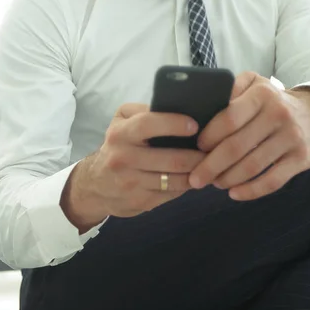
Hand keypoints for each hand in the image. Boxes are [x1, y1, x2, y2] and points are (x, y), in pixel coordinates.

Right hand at [61, 104, 205, 232]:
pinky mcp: (141, 202)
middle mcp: (123, 159)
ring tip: (209, 164)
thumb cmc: (117, 146)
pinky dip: (187, 185)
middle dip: (198, 156)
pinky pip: (172, 193)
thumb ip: (144, 111)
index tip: (195, 125)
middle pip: (171, 159)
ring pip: (176, 180)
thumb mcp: (121, 121)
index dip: (174, 124)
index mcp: (120, 134)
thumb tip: (177, 108)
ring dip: (197, 172)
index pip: (148, 124)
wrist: (95, 185)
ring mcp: (131, 184)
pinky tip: (194, 177)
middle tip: (214, 150)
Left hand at [188, 72, 309, 200]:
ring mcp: (291, 138)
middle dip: (210, 166)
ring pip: (251, 166)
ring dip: (227, 179)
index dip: (209, 137)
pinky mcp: (301, 159)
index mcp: (262, 95)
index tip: (197, 148)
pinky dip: (250, 191)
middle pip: (236, 146)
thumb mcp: (255, 84)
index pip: (228, 119)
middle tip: (196, 178)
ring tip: (215, 183)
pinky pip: (272, 181)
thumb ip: (230, 89)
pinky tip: (234, 193)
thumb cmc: (274, 101)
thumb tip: (202, 108)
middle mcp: (278, 114)